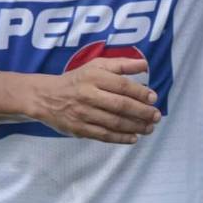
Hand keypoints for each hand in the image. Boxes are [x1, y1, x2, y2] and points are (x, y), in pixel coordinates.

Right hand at [29, 57, 160, 143]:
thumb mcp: (96, 65)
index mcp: (93, 76)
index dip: (139, 93)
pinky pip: (104, 135)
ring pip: (114, 122)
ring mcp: (83, 113)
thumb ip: (121, 64)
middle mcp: (88, 94)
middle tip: (156, 116)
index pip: (121, 85)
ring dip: (135, 126)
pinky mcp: (80, 129)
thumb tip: (145, 64)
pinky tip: (133, 138)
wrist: (47, 97)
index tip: (153, 98)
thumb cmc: (77, 79)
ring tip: (149, 128)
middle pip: (120, 105)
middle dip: (141, 112)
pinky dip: (120, 138)